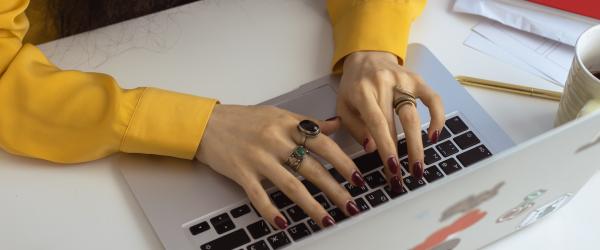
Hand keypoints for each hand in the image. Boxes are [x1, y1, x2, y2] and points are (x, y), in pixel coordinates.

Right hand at [196, 104, 364, 228]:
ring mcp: (258, 158)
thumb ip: (307, 123)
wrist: (207, 123)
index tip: (358, 177)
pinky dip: (272, 212)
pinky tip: (284, 224)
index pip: (323, 144)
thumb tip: (335, 126)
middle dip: (335, 190)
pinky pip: (259, 196)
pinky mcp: (241, 173)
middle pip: (312, 169)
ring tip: (327, 219)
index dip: (343, 162)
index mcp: (287, 125)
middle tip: (352, 205)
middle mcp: (275, 141)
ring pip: (291, 186)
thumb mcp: (278, 114)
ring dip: (312, 206)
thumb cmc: (243, 119)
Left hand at [337, 51, 444, 191]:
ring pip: (414, 115)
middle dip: (403, 152)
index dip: (386, 146)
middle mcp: (384, 84)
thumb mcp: (343, 105)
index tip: (391, 168)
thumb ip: (355, 127)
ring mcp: (403, 81)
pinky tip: (434, 136)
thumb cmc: (353, 86)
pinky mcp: (417, 79)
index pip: (377, 122)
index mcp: (363, 91)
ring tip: (418, 166)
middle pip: (398, 122)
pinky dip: (437, 117)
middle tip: (406, 176)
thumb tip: (372, 148)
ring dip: (418, 143)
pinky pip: (433, 99)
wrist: (366, 55)